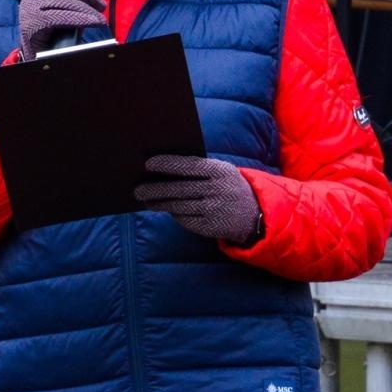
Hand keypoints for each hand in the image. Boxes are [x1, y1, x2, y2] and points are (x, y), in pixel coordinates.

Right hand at [18, 0, 111, 58]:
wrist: (39, 53)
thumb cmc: (57, 27)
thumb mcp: (74, 5)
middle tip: (102, 4)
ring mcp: (31, 7)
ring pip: (63, 0)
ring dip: (86, 8)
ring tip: (101, 18)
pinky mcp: (33, 23)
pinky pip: (60, 17)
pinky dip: (80, 19)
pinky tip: (93, 22)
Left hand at [134, 154, 263, 245]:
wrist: (254, 214)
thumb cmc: (228, 186)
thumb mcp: (222, 172)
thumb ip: (199, 168)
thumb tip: (164, 167)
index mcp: (220, 171)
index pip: (189, 166)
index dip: (168, 164)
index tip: (148, 164)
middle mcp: (218, 190)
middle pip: (180, 189)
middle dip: (156, 189)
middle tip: (138, 189)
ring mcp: (214, 210)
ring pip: (179, 206)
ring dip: (159, 203)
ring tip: (146, 200)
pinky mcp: (210, 227)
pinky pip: (185, 219)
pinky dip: (174, 214)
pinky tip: (165, 209)